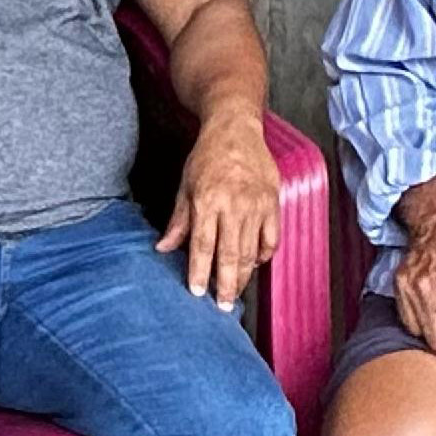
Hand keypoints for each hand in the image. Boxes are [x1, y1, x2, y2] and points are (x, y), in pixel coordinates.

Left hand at [157, 109, 279, 309]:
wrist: (236, 129)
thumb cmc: (208, 157)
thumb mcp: (185, 186)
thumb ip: (178, 221)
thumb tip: (162, 249)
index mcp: (208, 201)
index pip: (203, 245)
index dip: (200, 271)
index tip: (197, 292)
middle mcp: (234, 205)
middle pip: (230, 254)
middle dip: (226, 285)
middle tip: (222, 306)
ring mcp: (257, 205)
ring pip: (251, 251)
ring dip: (244, 276)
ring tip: (235, 292)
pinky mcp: (273, 202)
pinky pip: (272, 238)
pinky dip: (264, 255)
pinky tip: (254, 264)